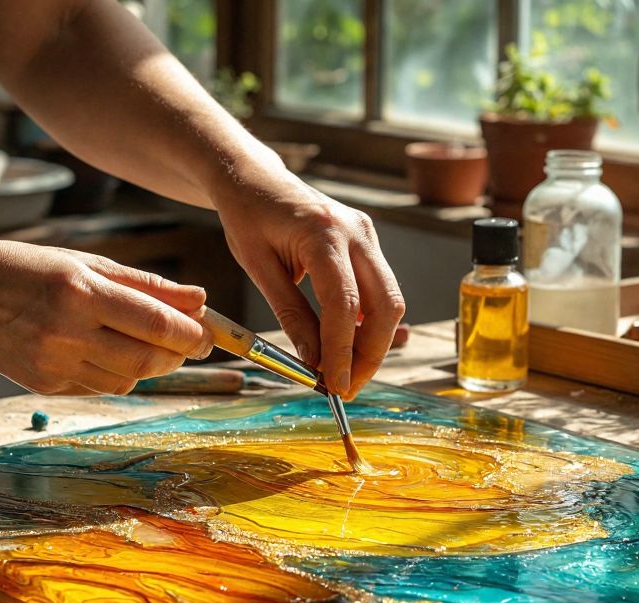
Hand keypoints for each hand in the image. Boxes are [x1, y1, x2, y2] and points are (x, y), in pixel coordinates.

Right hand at [0, 241, 213, 395]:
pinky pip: (99, 386)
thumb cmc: (27, 268)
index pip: (155, 323)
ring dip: (151, 366)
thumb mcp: (87, 262)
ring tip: (150, 343)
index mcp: (79, 292)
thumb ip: (146, 284)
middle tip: (191, 343)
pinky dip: (117, 374)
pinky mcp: (42, 385)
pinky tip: (108, 351)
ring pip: (127, 381)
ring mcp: (51, 364)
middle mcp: (64, 332)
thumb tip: (200, 300)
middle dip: (179, 354)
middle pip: (146, 361)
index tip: (211, 333)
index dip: (191, 333)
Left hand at [213, 170, 405, 400]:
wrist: (256, 178)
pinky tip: (347, 343)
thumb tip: (315, 364)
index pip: (344, 304)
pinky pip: (380, 290)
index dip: (343, 351)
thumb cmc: (248, 218)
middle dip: (371, 354)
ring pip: (390, 300)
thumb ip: (292, 316)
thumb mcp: (259, 269)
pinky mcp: (369, 242)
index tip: (336, 386)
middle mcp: (355, 231)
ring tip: (345, 371)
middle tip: (347, 387)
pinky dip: (369, 322)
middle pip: (385, 305)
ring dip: (374, 342)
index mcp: (322, 234)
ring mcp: (367, 234)